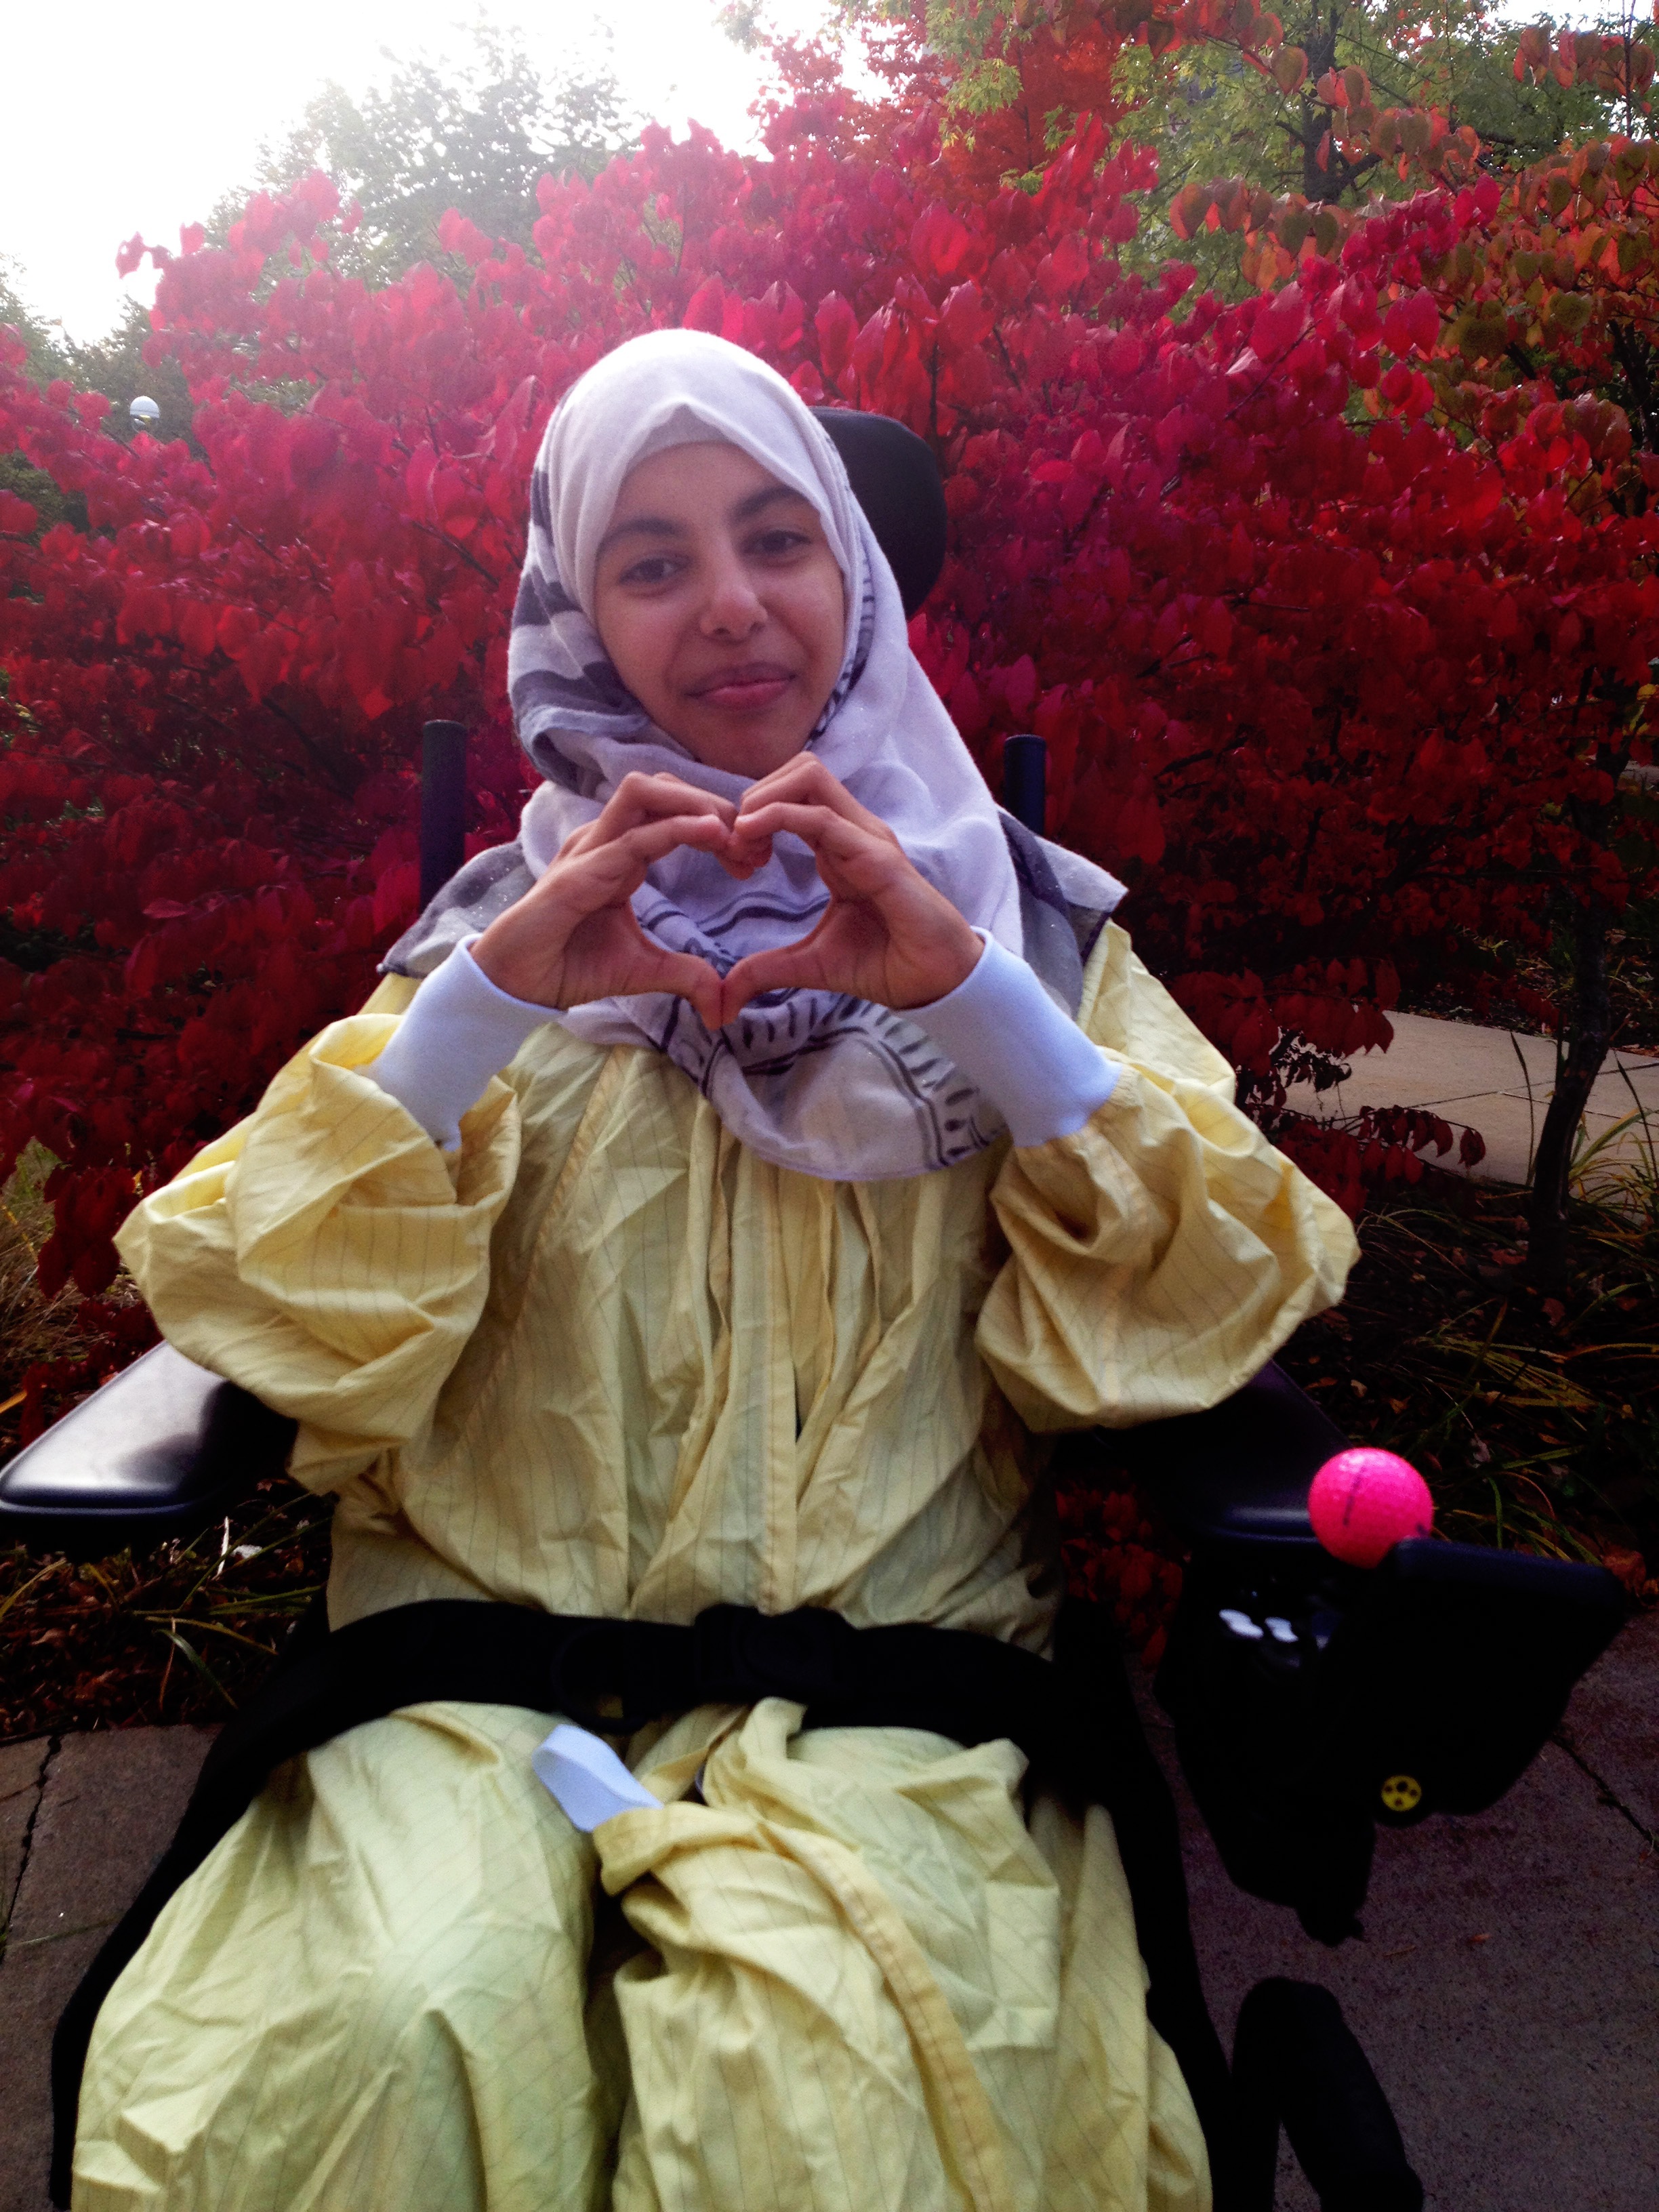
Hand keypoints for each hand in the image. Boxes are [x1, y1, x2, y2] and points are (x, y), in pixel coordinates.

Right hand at [471, 772, 736, 1027]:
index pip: (674, 812)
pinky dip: (676, 829)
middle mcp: (606, 840)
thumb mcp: (644, 970)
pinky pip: (633, 838)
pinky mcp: (580, 872)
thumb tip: (721, 1003)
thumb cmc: (571, 965)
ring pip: (645, 792)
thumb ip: (685, 975)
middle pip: (662, 787)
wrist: (519, 985)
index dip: (717, 824)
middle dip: (712, 802)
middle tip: (753, 841)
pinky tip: (712, 834)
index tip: (753, 859)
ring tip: (733, 832)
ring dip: (695, 803)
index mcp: (621, 852)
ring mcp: (590, 850)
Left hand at [717, 756, 981, 1021]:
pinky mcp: (878, 857)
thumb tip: (723, 1001)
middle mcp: (853, 831)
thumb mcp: (809, 965)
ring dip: (765, 799)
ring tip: (742, 839)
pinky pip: (824, 818)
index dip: (752, 815)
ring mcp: (867, 838)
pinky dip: (781, 818)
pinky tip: (754, 842)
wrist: (932, 982)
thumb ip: (766, 971)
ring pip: (809, 777)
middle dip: (755, 795)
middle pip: (799, 770)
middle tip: (734, 843)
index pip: (792, 796)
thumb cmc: (882, 963)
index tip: (731, 856)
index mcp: (837, 845)